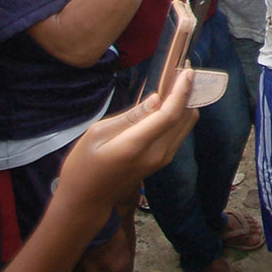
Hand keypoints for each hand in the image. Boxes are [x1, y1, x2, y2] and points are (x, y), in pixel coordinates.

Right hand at [53, 68, 197, 213]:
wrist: (86, 201)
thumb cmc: (83, 165)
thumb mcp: (97, 134)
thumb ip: (131, 116)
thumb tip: (156, 99)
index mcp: (137, 145)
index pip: (170, 115)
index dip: (182, 91)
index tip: (187, 70)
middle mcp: (157, 154)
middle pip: (184, 117)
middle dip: (188, 92)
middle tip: (183, 70)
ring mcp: (162, 159)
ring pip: (186, 125)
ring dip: (186, 102)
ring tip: (177, 82)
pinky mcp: (163, 161)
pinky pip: (179, 132)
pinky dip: (180, 114)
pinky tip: (170, 102)